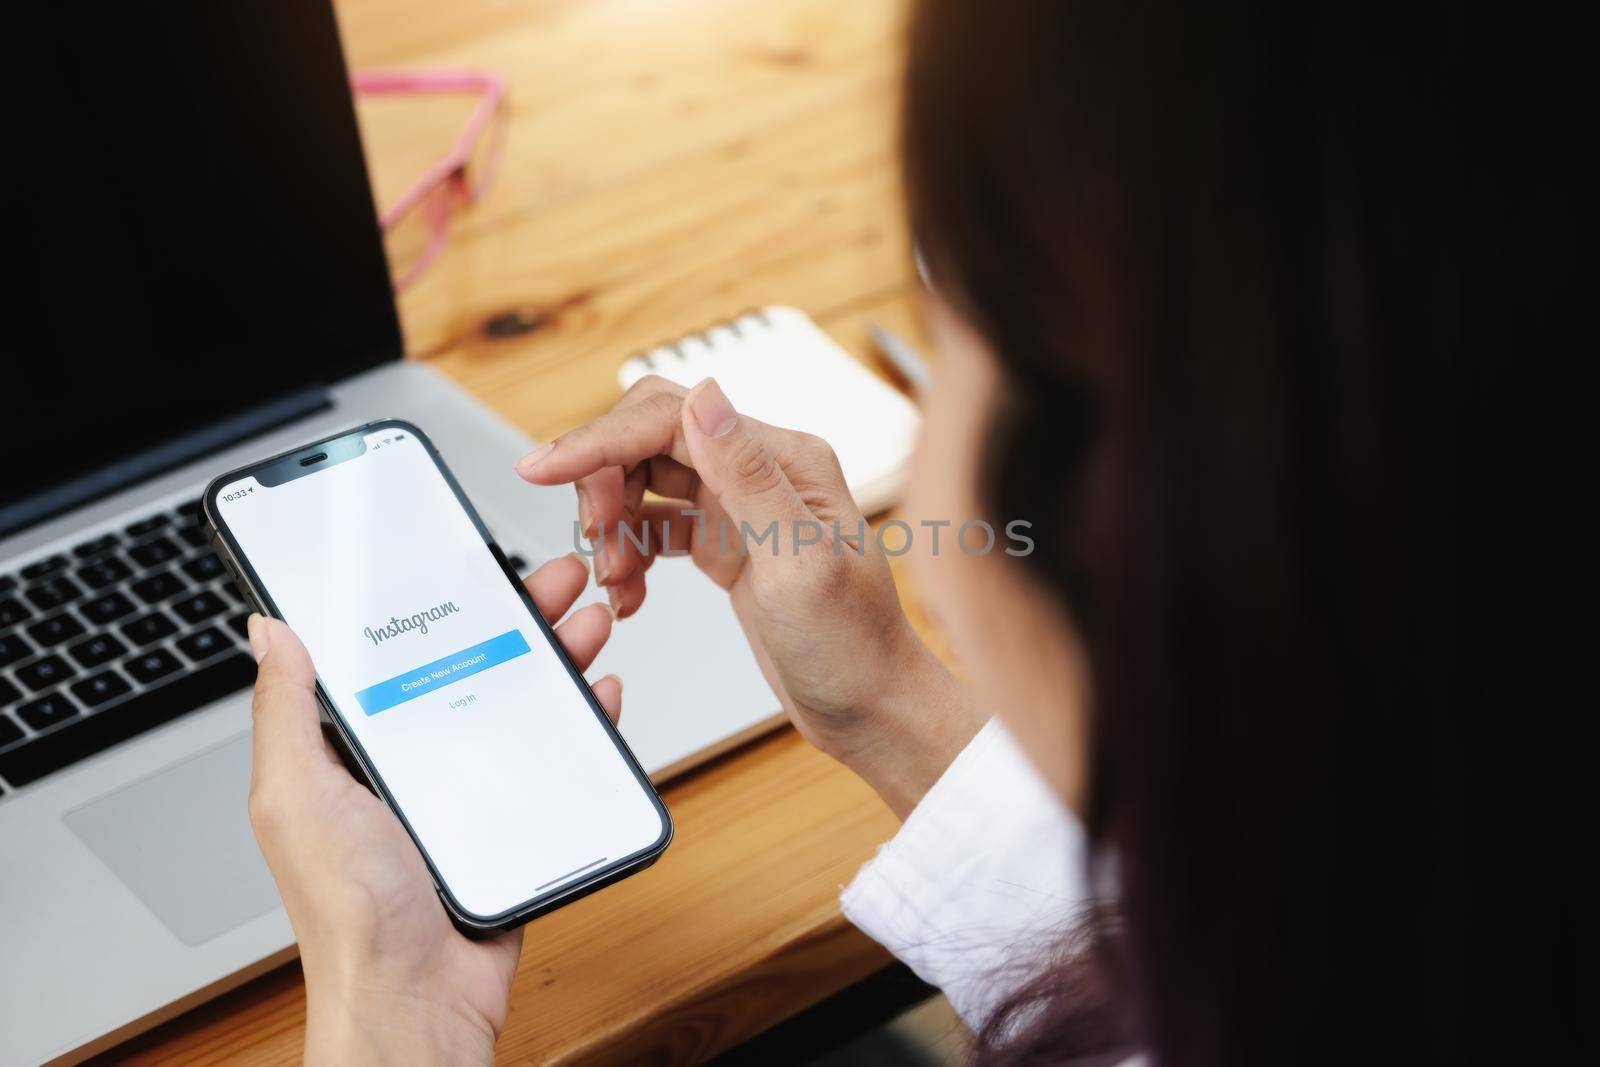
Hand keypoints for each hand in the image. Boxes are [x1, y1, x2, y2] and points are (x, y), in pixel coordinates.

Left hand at [245, 555, 619, 1064]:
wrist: (419, 999)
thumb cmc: (348, 913)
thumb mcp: (297, 795)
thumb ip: (285, 710)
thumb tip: (267, 629)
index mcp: (353, 748)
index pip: (396, 652)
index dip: (432, 602)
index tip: (463, 559)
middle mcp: (412, 760)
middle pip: (471, 663)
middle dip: (516, 613)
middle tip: (554, 578)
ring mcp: (467, 787)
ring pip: (520, 698)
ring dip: (558, 653)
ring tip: (587, 618)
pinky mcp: (513, 816)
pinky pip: (555, 753)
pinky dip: (583, 718)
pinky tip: (598, 691)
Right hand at [516, 376, 984, 815]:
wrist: (870, 707)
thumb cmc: (855, 644)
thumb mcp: (800, 561)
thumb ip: (749, 476)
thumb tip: (705, 397)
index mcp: (785, 459)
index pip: (673, 418)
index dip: (601, 440)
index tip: (545, 467)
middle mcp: (760, 471)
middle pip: (649, 439)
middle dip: (603, 482)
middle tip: (592, 539)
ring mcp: (739, 507)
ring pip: (645, 482)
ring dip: (614, 524)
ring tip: (617, 579)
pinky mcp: (724, 543)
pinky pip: (655, 527)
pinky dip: (630, 554)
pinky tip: (630, 591)